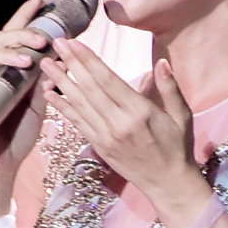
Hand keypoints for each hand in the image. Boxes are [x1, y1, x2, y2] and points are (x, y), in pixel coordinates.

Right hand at [0, 0, 52, 193]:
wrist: (5, 164)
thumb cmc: (19, 134)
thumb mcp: (40, 103)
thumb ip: (46, 80)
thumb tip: (59, 56)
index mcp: (12, 70)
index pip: (18, 36)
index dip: (26, 16)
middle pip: (3, 39)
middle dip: (23, 34)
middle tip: (43, 38)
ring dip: (10, 52)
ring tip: (30, 58)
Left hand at [42, 42, 212, 227]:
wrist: (168, 184)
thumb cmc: (177, 147)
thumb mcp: (181, 116)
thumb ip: (170, 88)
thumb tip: (161, 62)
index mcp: (139, 112)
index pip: (108, 81)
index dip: (89, 61)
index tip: (75, 44)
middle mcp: (118, 123)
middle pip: (89, 89)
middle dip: (71, 64)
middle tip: (56, 43)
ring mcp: (106, 136)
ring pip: (79, 104)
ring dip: (61, 82)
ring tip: (46, 64)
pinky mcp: (99, 146)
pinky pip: (78, 123)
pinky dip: (63, 107)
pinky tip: (50, 93)